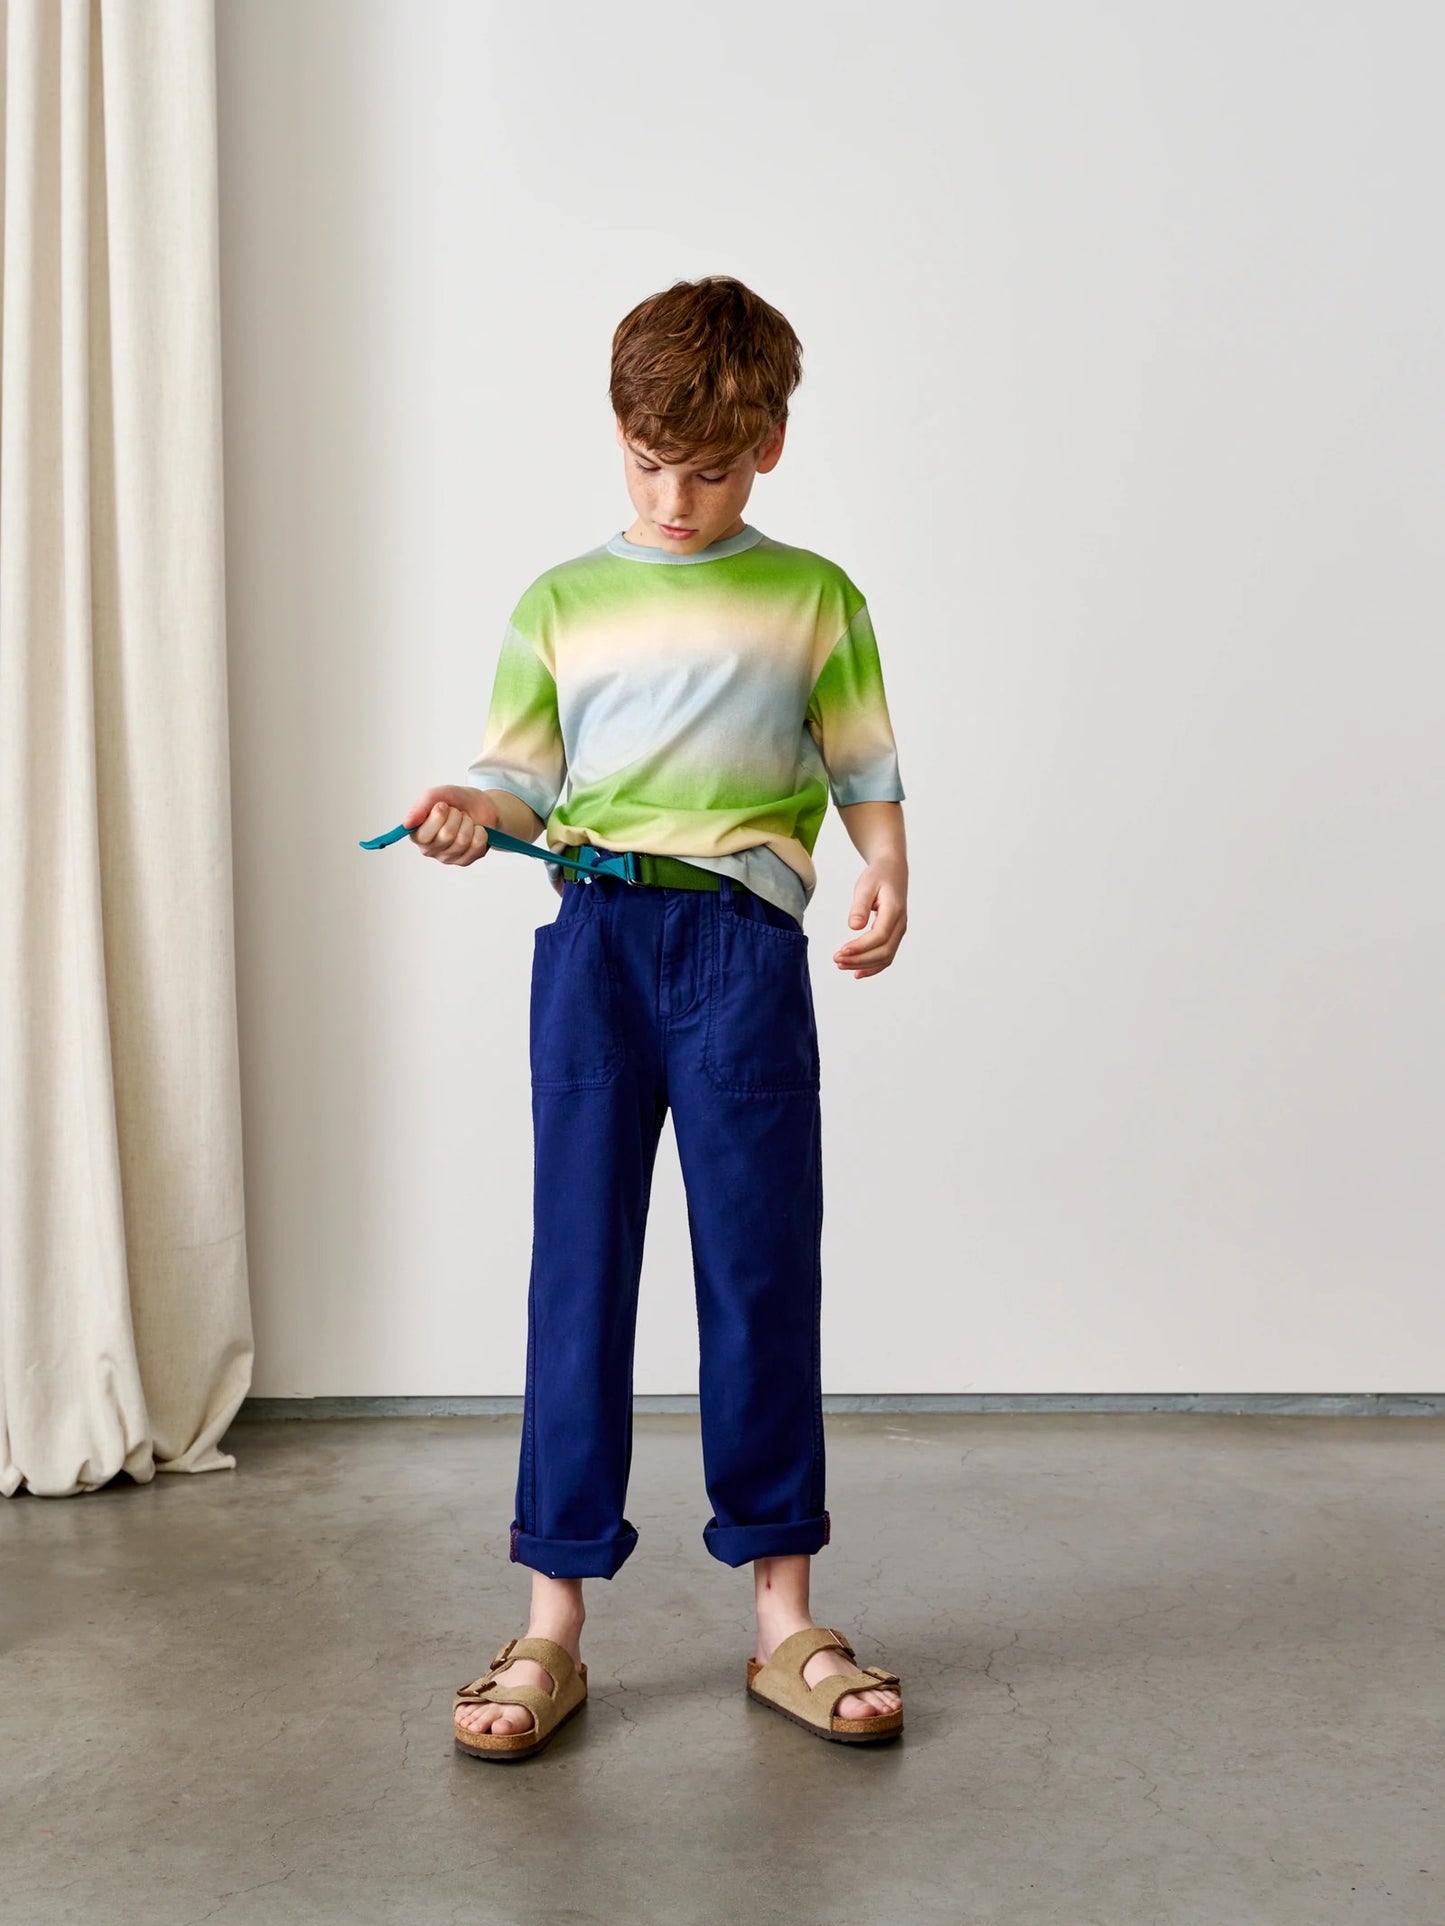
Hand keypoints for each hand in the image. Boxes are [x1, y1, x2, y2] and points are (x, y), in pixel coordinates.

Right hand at [404, 786, 500, 865]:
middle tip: (456, 812)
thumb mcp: (437, 795)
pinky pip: (477, 846)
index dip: (438, 816)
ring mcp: (447, 857)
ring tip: (465, 820)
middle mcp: (429, 849)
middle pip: (447, 836)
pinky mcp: (465, 861)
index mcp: (417, 834)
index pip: (425, 834)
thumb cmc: (455, 801)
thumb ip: (421, 806)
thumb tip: (407, 824)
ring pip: (463, 840)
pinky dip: (480, 832)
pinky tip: (474, 830)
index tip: (443, 805)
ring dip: (468, 823)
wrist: (479, 805)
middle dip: (456, 817)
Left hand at [832, 859, 906, 977]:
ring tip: (841, 965)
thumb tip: (854, 927)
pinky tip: (857, 972)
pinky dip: (872, 967)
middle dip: (859, 960)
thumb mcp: (865, 885)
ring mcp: (899, 932)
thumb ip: (860, 906)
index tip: (841, 951)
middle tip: (836, 959)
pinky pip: (886, 956)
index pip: (879, 936)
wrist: (893, 871)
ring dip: (863, 965)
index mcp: (894, 911)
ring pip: (885, 957)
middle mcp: (900, 925)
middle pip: (883, 951)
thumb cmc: (878, 876)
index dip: (860, 947)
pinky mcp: (894, 935)